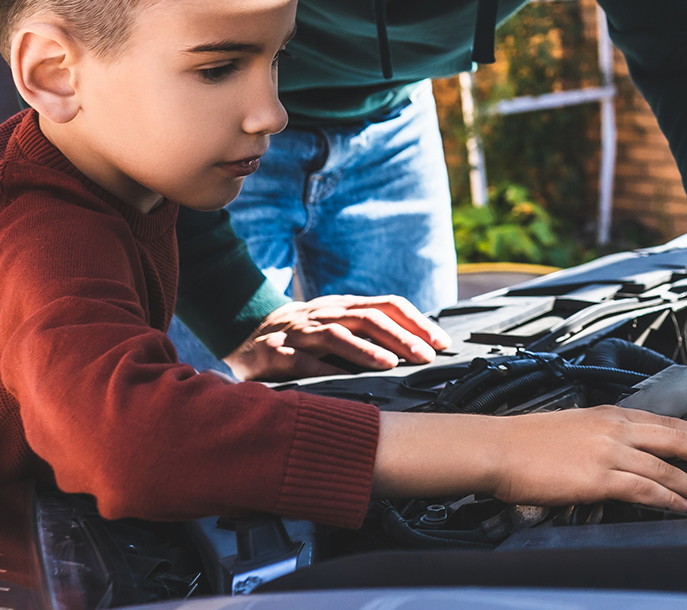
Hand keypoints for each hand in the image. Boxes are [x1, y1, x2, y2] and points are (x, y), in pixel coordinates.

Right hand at [223, 295, 453, 381]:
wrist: (246, 334)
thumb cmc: (304, 335)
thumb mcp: (338, 326)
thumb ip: (369, 334)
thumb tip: (417, 352)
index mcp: (344, 307)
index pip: (388, 305)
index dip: (416, 321)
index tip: (440, 342)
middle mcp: (325, 314)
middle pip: (368, 317)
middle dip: (401, 336)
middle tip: (425, 356)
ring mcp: (300, 332)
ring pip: (337, 334)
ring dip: (367, 349)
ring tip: (391, 363)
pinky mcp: (277, 353)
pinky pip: (303, 360)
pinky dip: (324, 369)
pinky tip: (341, 380)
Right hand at [373, 407, 686, 514]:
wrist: (498, 447)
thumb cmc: (527, 442)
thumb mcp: (574, 426)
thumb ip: (603, 435)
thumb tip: (623, 452)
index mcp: (610, 413)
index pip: (665, 421)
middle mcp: (616, 427)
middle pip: (677, 439)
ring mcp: (610, 451)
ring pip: (667, 468)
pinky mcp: (600, 476)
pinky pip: (646, 489)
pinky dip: (670, 498)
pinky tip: (686, 506)